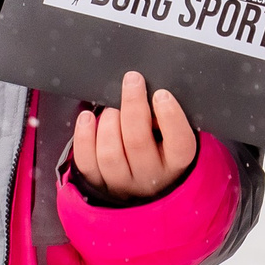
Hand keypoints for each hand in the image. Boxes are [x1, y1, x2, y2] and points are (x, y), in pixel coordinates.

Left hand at [72, 72, 197, 199]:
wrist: (142, 182)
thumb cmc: (160, 146)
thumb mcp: (172, 133)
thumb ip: (165, 117)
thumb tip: (147, 94)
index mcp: (176, 163)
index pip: (179, 143)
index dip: (171, 116)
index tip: (161, 94)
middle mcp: (151, 177)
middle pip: (138, 142)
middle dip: (133, 105)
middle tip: (132, 80)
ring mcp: (123, 183)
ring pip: (110, 154)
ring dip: (109, 122)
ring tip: (112, 107)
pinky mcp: (98, 184)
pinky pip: (86, 162)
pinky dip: (84, 136)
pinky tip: (87, 118)